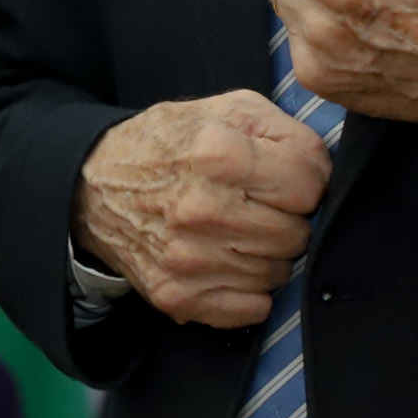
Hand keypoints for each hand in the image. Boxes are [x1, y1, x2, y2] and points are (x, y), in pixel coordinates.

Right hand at [75, 92, 326, 327]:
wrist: (92, 186)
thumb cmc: (170, 144)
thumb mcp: (226, 109)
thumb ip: (286, 130)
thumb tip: (324, 172)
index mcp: (217, 153)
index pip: (310, 186)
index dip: (305, 181)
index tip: (284, 179)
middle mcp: (202, 209)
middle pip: (297, 235)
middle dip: (287, 219)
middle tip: (258, 206)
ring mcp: (188, 258)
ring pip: (279, 274)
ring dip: (268, 254)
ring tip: (239, 231)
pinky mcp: (178, 296)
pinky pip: (253, 308)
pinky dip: (250, 290)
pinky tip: (228, 261)